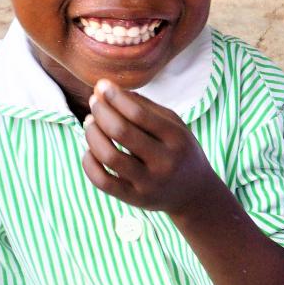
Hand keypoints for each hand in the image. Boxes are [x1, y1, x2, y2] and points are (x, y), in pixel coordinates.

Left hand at [81, 80, 222, 215]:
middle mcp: (164, 162)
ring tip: (89, 123)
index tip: (102, 86)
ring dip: (92, 135)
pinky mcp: (134, 199)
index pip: (139, 114)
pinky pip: (102, 181)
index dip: (116, 97)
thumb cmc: (179, 151)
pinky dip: (89, 163)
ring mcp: (149, 183)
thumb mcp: (173, 126)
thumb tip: (105, 90)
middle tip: (94, 103)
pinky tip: (90, 151)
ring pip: (109, 156)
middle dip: (101, 112)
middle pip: (122, 132)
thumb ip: (143, 106)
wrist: (194, 193)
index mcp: (177, 139)